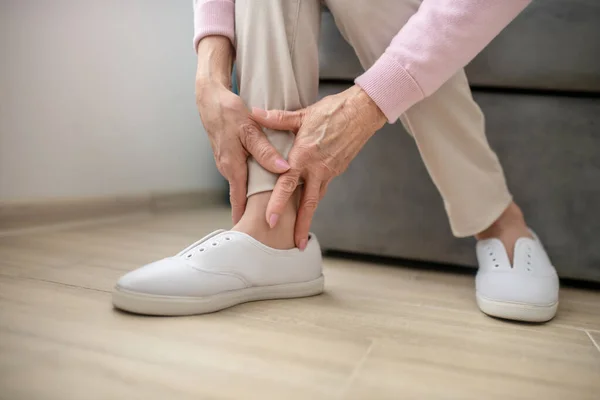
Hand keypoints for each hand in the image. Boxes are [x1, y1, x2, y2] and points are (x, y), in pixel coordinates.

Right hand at [195, 37, 289, 222]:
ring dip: (253, 195)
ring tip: (268, 209)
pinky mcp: (229, 155)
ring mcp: (227, 162)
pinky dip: (252, 180)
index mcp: (233, 166)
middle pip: (242, 195)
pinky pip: (241, 172)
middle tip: (267, 227)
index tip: (251, 235)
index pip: (239, 200)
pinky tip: (263, 181)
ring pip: (242, 183)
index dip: (245, 217)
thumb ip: (266, 151)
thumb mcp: (250, 130)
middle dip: (252, 211)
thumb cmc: (228, 112)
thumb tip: (283, 169)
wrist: (209, 98)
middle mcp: (227, 168)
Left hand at [251, 85, 385, 249]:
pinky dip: (314, 198)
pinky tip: (307, 205)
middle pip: (308, 203)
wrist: (363, 112)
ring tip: (301, 234)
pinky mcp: (336, 169)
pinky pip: (322, 187)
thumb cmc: (333, 111)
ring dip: (308, 217)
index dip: (278, 203)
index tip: (270, 220)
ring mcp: (329, 171)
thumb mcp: (303, 114)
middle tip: (295, 244)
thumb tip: (254, 114)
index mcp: (305, 155)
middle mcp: (318, 168)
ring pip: (316, 198)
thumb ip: (277, 119)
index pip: (287, 184)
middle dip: (301, 225)